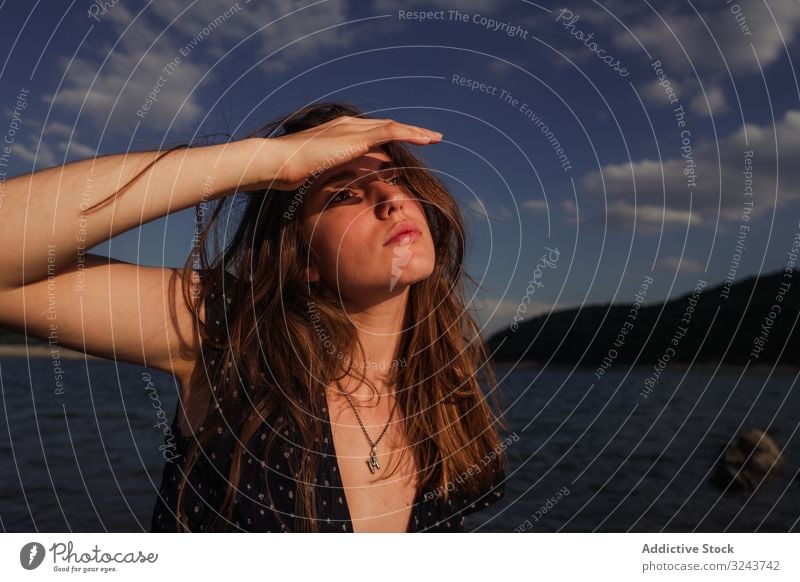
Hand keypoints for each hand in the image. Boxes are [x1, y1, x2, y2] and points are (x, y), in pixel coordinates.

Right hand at [244, 116, 442, 191]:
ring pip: (393, 127)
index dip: (391, 138)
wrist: (278, 163)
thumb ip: (331, 174)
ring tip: (435, 138)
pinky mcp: (355, 137)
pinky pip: (390, 132)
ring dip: (415, 131)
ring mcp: (351, 129)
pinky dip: (409, 134)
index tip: (406, 145)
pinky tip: (425, 138)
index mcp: (340, 133)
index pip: (372, 133)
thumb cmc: (288, 172)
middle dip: (409, 131)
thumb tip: (340, 186)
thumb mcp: (316, 174)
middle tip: (430, 137)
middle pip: (386, 126)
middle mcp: (348, 125)